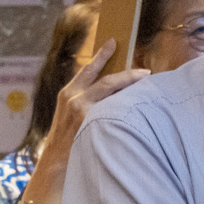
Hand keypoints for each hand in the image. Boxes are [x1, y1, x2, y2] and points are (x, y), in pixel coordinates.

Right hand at [40, 38, 149, 175]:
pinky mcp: (92, 124)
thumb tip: (110, 88)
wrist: (55, 160)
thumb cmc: (67, 138)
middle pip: (108, 81)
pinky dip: (128, 110)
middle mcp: (75, 99)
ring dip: (132, 93)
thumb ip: (83, 99)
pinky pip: (116, 113)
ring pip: (114, 96)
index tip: (113, 42)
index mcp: (68, 93)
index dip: (101, 55)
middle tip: (145, 73)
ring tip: (147, 90)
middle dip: (129, 76)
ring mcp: (84, 112)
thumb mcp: (68, 113)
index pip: (88, 69)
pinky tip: (141, 111)